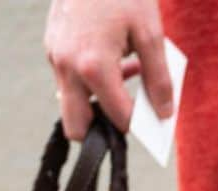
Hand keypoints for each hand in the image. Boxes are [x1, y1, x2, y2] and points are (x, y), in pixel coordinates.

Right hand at [44, 0, 173, 139]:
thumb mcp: (150, 34)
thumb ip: (159, 79)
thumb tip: (165, 114)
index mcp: (93, 66)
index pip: (117, 118)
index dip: (139, 124)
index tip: (156, 121)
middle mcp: (67, 66)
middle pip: (77, 126)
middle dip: (103, 129)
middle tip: (131, 114)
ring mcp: (54, 56)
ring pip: (72, 103)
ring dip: (99, 101)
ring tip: (129, 74)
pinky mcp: (52, 46)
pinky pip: (70, 80)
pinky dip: (92, 81)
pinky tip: (116, 60)